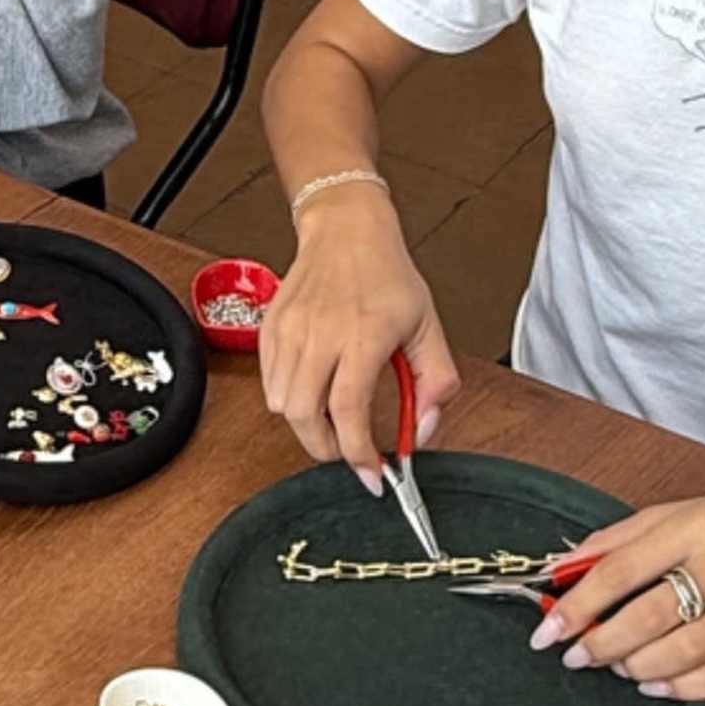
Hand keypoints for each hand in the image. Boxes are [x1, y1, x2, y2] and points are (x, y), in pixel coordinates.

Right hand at [258, 197, 459, 479]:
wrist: (347, 230)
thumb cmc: (387, 275)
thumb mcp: (428, 326)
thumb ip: (436, 382)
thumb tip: (423, 431)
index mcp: (363, 335)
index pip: (349, 413)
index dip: (358, 454)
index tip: (372, 475)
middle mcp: (320, 334)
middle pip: (305, 417)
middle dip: (327, 449)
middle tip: (349, 451)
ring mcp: (290, 331)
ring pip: (281, 405)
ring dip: (307, 424)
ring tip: (332, 415)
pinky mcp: (270, 329)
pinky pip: (268, 383)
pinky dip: (288, 399)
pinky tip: (313, 388)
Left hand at [530, 484, 704, 698]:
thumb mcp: (688, 512)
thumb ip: (625, 538)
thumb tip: (564, 566)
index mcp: (697, 524)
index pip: (621, 570)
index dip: (577, 605)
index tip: (547, 629)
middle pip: (646, 617)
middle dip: (600, 644)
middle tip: (576, 656)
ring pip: (679, 653)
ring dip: (635, 668)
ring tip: (616, 666)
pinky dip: (677, 688)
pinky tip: (654, 684)